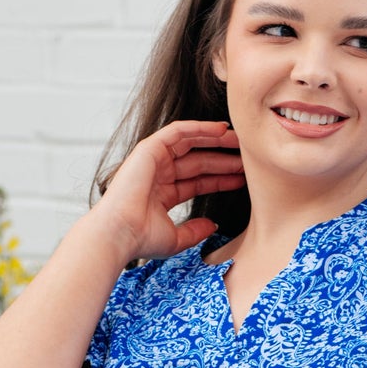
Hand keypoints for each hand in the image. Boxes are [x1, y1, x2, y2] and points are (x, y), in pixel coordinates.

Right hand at [91, 119, 244, 264]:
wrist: (120, 232)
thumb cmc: (141, 239)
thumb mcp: (176, 238)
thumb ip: (195, 230)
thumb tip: (213, 226)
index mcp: (163, 194)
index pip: (198, 182)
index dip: (221, 179)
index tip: (242, 179)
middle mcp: (159, 174)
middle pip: (198, 161)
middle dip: (223, 158)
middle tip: (247, 157)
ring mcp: (153, 159)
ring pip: (191, 143)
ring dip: (215, 139)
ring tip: (239, 139)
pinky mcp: (150, 148)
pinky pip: (179, 131)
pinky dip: (200, 128)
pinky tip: (221, 129)